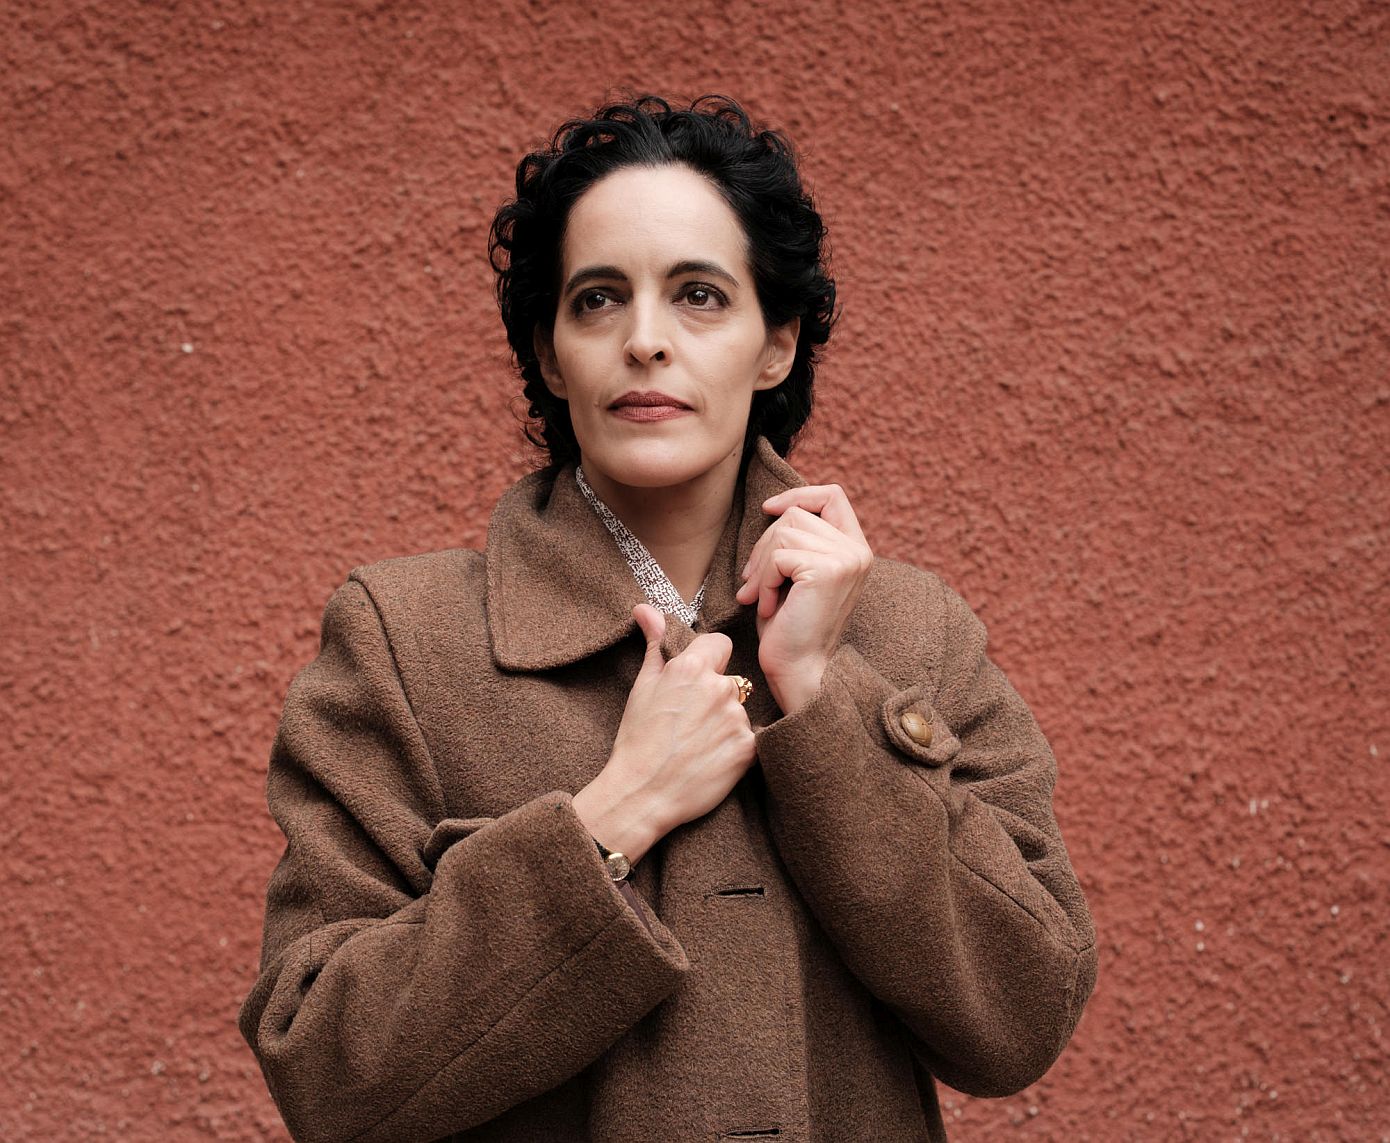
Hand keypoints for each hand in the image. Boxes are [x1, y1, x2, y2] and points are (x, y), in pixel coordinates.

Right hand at [587, 604, 757, 851]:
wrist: (642, 794)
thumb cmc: (637, 741)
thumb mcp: (643, 687)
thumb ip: (655, 644)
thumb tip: (646, 608)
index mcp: (691, 668)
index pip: (720, 644)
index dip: (709, 661)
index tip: (696, 682)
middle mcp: (719, 688)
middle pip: (732, 680)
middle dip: (716, 697)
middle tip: (690, 724)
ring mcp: (736, 718)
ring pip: (739, 711)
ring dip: (726, 723)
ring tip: (699, 745)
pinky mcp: (749, 748)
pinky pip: (750, 738)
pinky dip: (736, 748)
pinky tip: (712, 760)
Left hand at [734, 483, 873, 715]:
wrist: (798, 670)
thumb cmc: (789, 627)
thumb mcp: (794, 573)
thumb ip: (795, 541)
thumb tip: (772, 507)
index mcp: (854, 549)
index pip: (832, 496)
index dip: (797, 495)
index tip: (768, 510)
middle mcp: (858, 551)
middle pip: (797, 514)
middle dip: (763, 546)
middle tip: (752, 583)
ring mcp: (847, 559)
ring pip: (784, 532)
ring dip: (761, 566)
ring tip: (760, 597)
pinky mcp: (829, 570)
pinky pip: (779, 556)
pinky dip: (763, 582)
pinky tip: (767, 608)